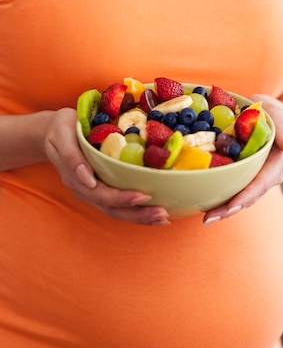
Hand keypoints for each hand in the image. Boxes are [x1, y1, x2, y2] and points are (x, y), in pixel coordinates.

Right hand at [44, 108, 170, 225]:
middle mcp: (85, 190)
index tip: (143, 196)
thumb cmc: (60, 129)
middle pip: (113, 209)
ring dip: (141, 217)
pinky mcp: (102, 190)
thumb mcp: (61, 134)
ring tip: (163, 218)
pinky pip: (120, 206)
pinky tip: (155, 213)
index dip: (122, 198)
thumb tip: (88, 178)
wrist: (54, 131)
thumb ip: (71, 156)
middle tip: (162, 214)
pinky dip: (138, 211)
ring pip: (117, 212)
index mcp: (75, 178)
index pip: (101, 194)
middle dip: (138, 214)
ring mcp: (93, 192)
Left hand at [203, 95, 282, 225]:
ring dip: (224, 210)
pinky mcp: (246, 179)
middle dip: (230, 209)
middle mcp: (270, 175)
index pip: (262, 181)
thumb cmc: (271, 112)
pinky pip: (235, 192)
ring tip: (206, 220)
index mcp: (278, 161)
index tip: (232, 207)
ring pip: (242, 198)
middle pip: (250, 196)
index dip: (247, 195)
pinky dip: (221, 200)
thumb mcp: (277, 113)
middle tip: (209, 219)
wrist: (271, 118)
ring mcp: (258, 179)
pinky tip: (205, 209)